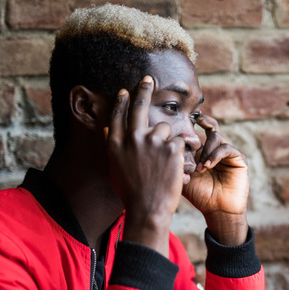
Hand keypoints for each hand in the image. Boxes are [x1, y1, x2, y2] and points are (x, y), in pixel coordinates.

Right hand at [107, 76, 183, 255]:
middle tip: (148, 79)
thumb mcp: (115, 169)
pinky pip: (179, 141)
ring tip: (165, 161)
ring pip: (166, 128)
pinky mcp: (171, 148)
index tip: (125, 91)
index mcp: (115, 144)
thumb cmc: (131, 194)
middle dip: (144, 89)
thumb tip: (108, 130)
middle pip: (139, 106)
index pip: (117, 115)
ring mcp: (153, 141)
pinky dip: (180, 151)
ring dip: (168, 139)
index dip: (122, 101)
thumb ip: (114, 147)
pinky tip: (176, 166)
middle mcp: (132, 138)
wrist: (147, 209)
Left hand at [183, 114, 249, 245]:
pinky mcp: (239, 159)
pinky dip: (215, 155)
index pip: (198, 131)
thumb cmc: (199, 196)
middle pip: (210, 125)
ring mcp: (228, 153)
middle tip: (192, 122)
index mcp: (202, 151)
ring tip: (200, 166)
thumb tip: (161, 146)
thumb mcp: (182, 177)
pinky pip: (226, 148)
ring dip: (205, 149)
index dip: (189, 124)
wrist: (217, 211)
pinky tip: (208, 166)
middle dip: (201, 121)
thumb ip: (174, 162)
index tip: (179, 122)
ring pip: (216, 136)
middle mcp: (216, 149)